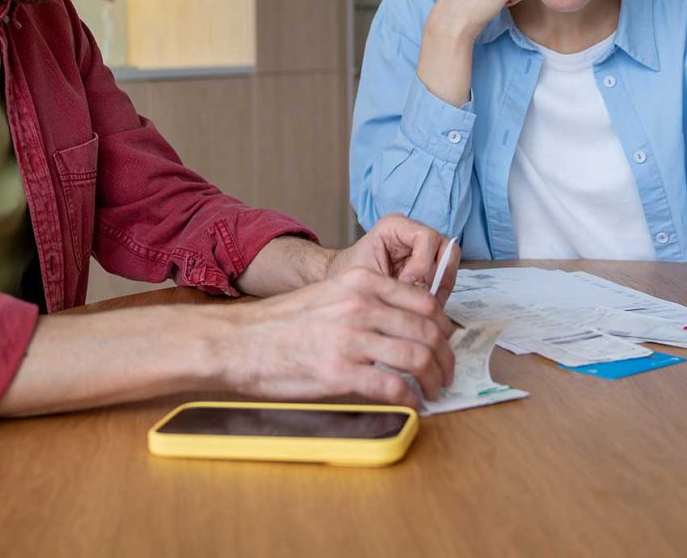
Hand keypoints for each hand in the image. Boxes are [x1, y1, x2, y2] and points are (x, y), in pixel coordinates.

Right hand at [223, 267, 454, 406]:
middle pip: (428, 332)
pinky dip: (410, 398)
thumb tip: (405, 324)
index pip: (425, 303)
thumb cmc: (282, 322)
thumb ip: (367, 301)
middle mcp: (361, 305)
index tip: (446, 344)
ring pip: (418, 358)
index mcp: (362, 282)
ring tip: (433, 391)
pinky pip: (393, 386)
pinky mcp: (340, 372)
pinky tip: (412, 404)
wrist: (240, 341)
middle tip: (446, 374)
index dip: (444, 328)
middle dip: (445, 358)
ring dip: (434, 379)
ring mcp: (351, 338)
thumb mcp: (331, 294)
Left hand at [327, 214, 460, 305]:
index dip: (422, 264)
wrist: (339, 287)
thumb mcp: (366, 278)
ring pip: (450, 265)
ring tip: (423, 306)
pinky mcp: (428, 269)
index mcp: (396, 226)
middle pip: (447, 249)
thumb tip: (421, 299)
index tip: (406, 285)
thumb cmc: (347, 277)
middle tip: (424, 298)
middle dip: (439, 276)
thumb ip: (393, 284)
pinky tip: (422, 308)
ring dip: (441, 287)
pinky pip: (444, 280)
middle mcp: (414, 234)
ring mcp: (424, 251)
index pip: (426, 237)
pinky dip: (437, 295)